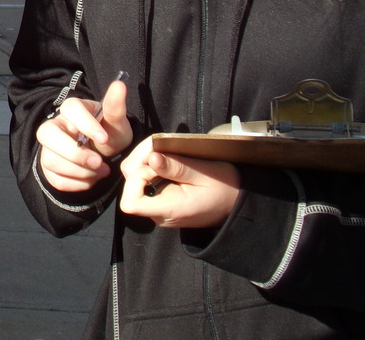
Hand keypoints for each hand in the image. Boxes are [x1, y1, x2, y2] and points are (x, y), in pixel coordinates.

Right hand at [36, 77, 131, 192]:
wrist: (104, 155)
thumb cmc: (109, 134)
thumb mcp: (116, 122)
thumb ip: (116, 106)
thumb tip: (120, 84)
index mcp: (72, 110)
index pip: (70, 109)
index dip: (86, 125)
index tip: (104, 139)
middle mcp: (54, 126)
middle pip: (46, 134)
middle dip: (74, 153)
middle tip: (98, 162)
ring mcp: (48, 147)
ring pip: (50, 160)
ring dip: (80, 171)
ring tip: (101, 171)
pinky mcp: (48, 167)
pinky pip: (55, 179)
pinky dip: (77, 183)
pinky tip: (91, 178)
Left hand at [118, 136, 240, 227]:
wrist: (235, 203)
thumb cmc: (224, 187)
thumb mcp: (205, 173)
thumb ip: (177, 167)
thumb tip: (151, 158)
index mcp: (169, 210)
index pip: (130, 203)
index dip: (136, 179)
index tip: (157, 164)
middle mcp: (158, 214)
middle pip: (129, 187)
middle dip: (140, 163)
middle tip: (162, 151)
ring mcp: (157, 210)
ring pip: (133, 182)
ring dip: (144, 162)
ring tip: (166, 154)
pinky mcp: (159, 202)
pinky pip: (143, 183)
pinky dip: (149, 168)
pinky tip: (167, 162)